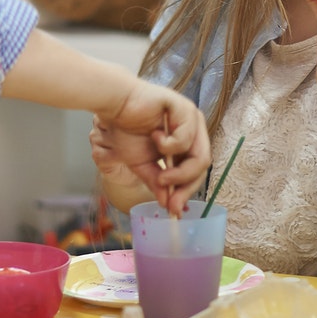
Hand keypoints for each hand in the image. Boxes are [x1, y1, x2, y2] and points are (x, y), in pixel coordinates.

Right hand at [92, 82, 211, 214]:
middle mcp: (194, 129)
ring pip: (200, 156)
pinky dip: (169, 146)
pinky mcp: (185, 108)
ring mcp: (192, 118)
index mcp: (188, 141)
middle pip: (202, 165)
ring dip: (179, 172)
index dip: (186, 191)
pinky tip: (155, 137)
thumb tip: (169, 206)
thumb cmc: (127, 131)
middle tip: (170, 200)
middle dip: (185, 186)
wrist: (113, 108)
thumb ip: (157, 183)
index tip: (173, 209)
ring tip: (161, 175)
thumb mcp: (143, 165)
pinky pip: (186, 138)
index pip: (197, 170)